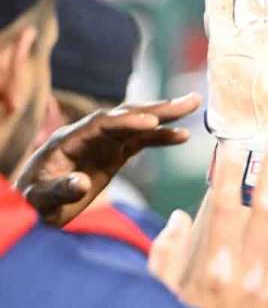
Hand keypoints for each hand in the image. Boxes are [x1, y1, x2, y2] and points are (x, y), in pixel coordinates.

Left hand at [13, 95, 200, 225]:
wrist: (35, 206)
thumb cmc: (34, 203)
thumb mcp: (41, 199)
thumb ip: (60, 189)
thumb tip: (82, 182)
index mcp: (69, 140)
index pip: (101, 125)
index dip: (126, 122)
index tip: (150, 122)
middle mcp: (88, 135)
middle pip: (125, 116)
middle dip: (156, 108)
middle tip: (188, 101)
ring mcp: (102, 143)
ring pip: (136, 124)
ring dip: (164, 115)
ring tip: (193, 105)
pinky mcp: (112, 155)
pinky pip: (140, 141)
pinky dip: (161, 136)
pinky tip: (183, 135)